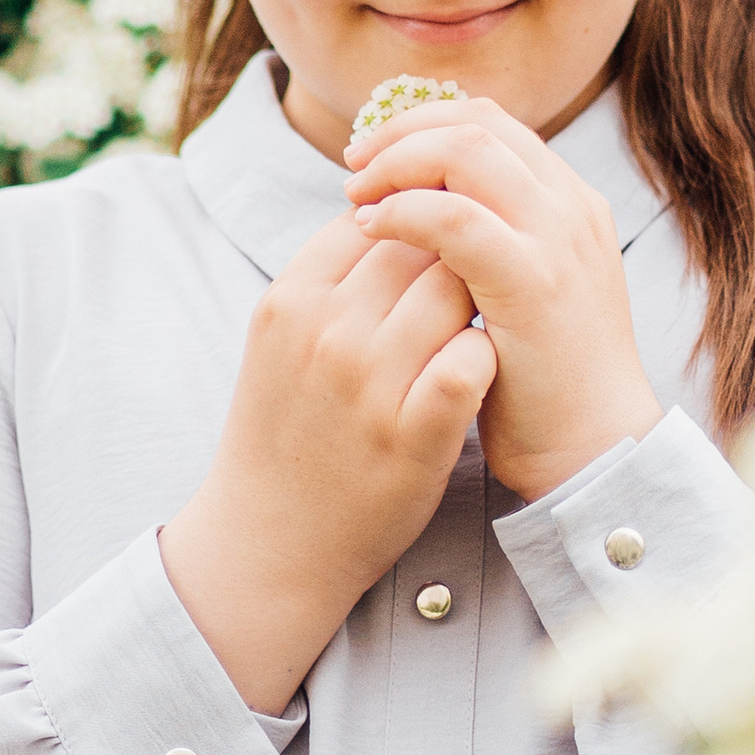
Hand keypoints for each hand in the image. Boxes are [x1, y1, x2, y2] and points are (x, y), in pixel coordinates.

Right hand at [161, 215, 496, 713]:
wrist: (269, 543)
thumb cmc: (285, 435)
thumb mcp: (280, 342)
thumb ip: (326, 280)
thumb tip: (389, 210)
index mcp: (289, 300)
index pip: (371, 215)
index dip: (411, 226)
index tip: (426, 256)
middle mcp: (325, 332)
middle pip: (421, 242)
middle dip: (451, 255)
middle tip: (466, 289)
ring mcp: (370, 383)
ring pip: (456, 288)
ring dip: (476, 302)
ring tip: (472, 331)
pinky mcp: (414, 434)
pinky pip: (474, 359)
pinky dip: (485, 358)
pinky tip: (478, 376)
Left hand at [344, 98, 659, 502]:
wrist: (595, 455)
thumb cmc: (543, 389)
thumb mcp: (516, 297)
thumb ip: (483, 249)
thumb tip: (413, 213)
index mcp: (568, 206)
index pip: (491, 125)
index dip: (424, 126)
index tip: (372, 157)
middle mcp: (570, 209)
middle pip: (477, 124)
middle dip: (402, 134)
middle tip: (353, 167)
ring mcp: (557, 241)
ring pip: (468, 152)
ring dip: (397, 164)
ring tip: (355, 195)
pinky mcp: (533, 282)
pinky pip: (457, 217)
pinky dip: (404, 212)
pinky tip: (370, 229)